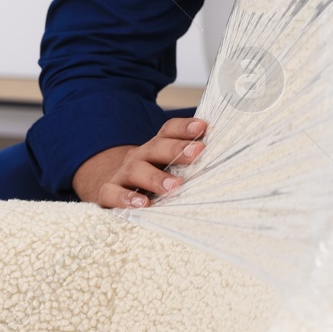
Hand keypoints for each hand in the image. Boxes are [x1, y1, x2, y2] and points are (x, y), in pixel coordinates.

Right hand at [71, 117, 209, 208]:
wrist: (112, 189)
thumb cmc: (150, 178)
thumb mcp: (167, 166)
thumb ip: (189, 162)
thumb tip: (224, 154)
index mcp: (156, 148)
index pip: (168, 130)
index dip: (185, 127)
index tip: (203, 127)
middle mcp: (139, 156)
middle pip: (155, 148)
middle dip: (176, 149)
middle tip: (197, 153)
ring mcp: (122, 174)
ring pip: (135, 170)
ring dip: (155, 177)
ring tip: (174, 186)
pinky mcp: (107, 193)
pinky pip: (112, 193)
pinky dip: (125, 198)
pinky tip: (141, 204)